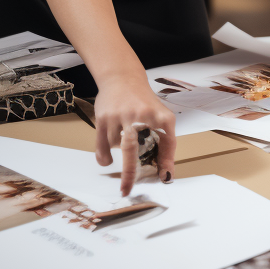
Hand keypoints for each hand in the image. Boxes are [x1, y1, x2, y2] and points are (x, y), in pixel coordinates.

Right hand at [93, 76, 175, 195]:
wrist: (123, 78)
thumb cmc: (143, 103)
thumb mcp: (160, 117)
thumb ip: (163, 142)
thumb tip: (165, 171)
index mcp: (162, 117)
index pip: (168, 143)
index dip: (166, 162)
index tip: (164, 178)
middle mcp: (142, 115)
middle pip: (134, 150)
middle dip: (130, 173)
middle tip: (127, 190)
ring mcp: (121, 116)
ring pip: (117, 147)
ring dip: (119, 150)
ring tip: (122, 136)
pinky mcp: (104, 117)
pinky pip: (102, 144)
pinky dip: (103, 156)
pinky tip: (107, 160)